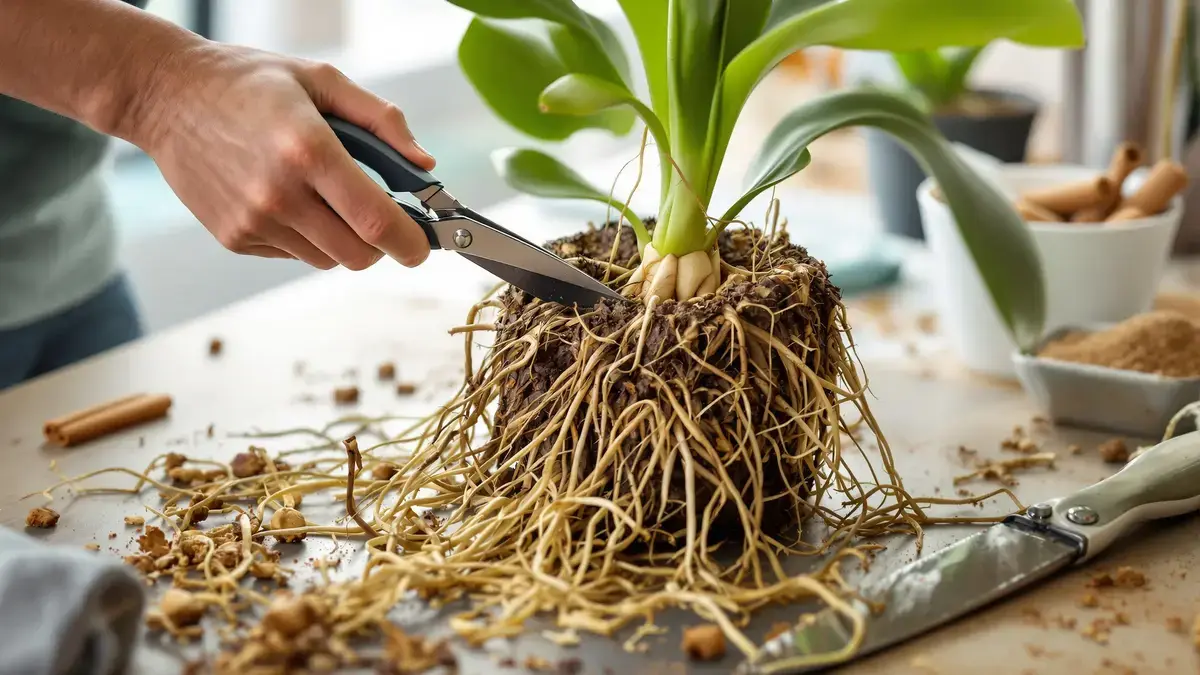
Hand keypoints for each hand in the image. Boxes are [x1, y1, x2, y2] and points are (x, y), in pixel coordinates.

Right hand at [133, 43, 434, 269]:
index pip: (377, 221)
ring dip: (341, 239)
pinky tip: (285, 197)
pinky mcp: (234, 238)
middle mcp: (280, 193)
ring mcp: (254, 221)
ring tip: (322, 195)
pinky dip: (303, 236)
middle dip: (382, 244)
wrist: (166, 95)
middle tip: (380, 216)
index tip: (424, 245)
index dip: (411, 242)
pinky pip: (292, 254)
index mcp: (309, 150)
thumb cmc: (248, 82)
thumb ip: (381, 121)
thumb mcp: (321, 79)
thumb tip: (425, 164)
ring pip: (327, 260)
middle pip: (358, 255)